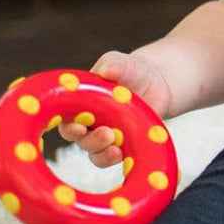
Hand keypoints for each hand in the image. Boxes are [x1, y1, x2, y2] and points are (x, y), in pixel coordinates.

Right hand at [57, 52, 173, 168]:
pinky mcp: (124, 146)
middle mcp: (88, 124)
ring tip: (116, 147)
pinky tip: (126, 155)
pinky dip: (119, 159)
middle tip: (106, 133)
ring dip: (103, 153)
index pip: (65, 119)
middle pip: (80, 139)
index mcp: (80, 105)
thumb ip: (114, 65)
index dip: (68, 125)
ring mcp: (106, 137)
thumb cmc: (131, 71)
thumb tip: (106, 70)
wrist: (158, 82)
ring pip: (96, 153)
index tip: (78, 126)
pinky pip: (117, 158)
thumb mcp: (122, 64)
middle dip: (90, 140)